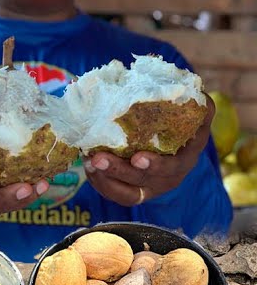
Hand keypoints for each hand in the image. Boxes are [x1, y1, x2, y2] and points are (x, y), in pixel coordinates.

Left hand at [83, 94, 215, 206]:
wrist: (174, 137)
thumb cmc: (183, 119)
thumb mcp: (195, 110)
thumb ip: (197, 103)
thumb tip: (194, 91)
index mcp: (186, 158)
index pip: (172, 167)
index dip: (155, 165)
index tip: (137, 158)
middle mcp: (169, 177)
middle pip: (143, 181)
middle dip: (118, 171)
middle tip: (98, 158)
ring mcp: (150, 186)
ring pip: (126, 194)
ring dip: (104, 179)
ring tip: (88, 161)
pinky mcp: (133, 189)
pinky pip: (114, 192)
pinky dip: (98, 182)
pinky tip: (87, 165)